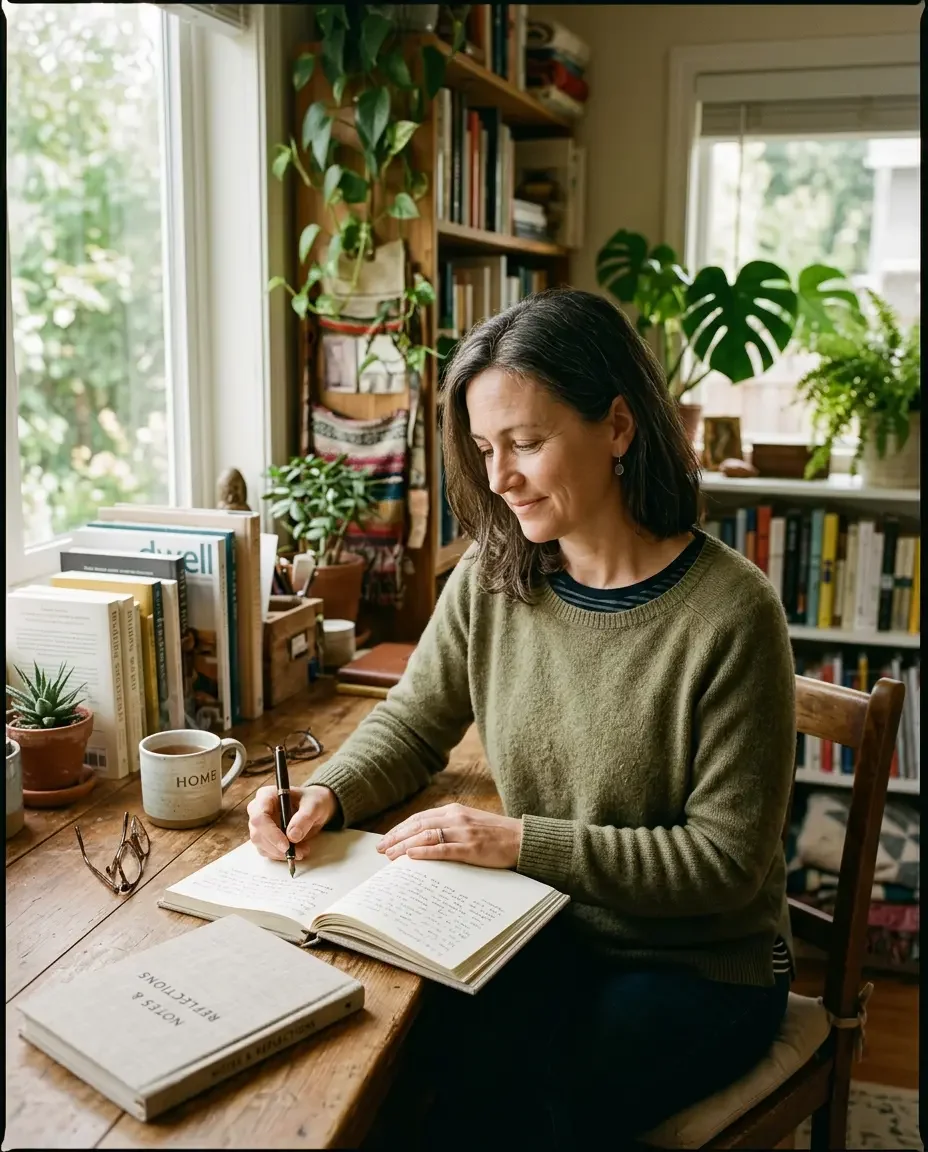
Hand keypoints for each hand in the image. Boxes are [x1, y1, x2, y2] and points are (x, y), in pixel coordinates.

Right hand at [246, 784, 338, 860]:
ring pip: (261, 845)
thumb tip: (292, 836)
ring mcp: (259, 825)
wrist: (313, 808)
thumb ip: (304, 818)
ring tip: (302, 850)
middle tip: (298, 852)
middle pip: (258, 834)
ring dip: (281, 853)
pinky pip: (267, 851)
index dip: (270, 833)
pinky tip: (297, 851)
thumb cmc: (312, 801)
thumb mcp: (314, 806)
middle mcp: (257, 810)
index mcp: (266, 796)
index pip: (259, 817)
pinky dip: (281, 855)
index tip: (286, 845)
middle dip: (277, 847)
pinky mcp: (263, 837)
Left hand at [377, 803, 522, 869]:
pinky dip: (425, 852)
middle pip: (418, 825)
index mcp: (454, 810)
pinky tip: (411, 857)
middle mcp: (455, 818)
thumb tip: (425, 839)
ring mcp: (463, 832)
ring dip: (405, 846)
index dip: (400, 828)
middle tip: (380, 849)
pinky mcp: (471, 847)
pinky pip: (443, 849)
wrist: (521, 839)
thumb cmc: (496, 834)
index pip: (419, 818)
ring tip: (390, 855)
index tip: (386, 839)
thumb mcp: (470, 822)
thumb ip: (450, 826)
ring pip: (426, 836)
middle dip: (396, 837)